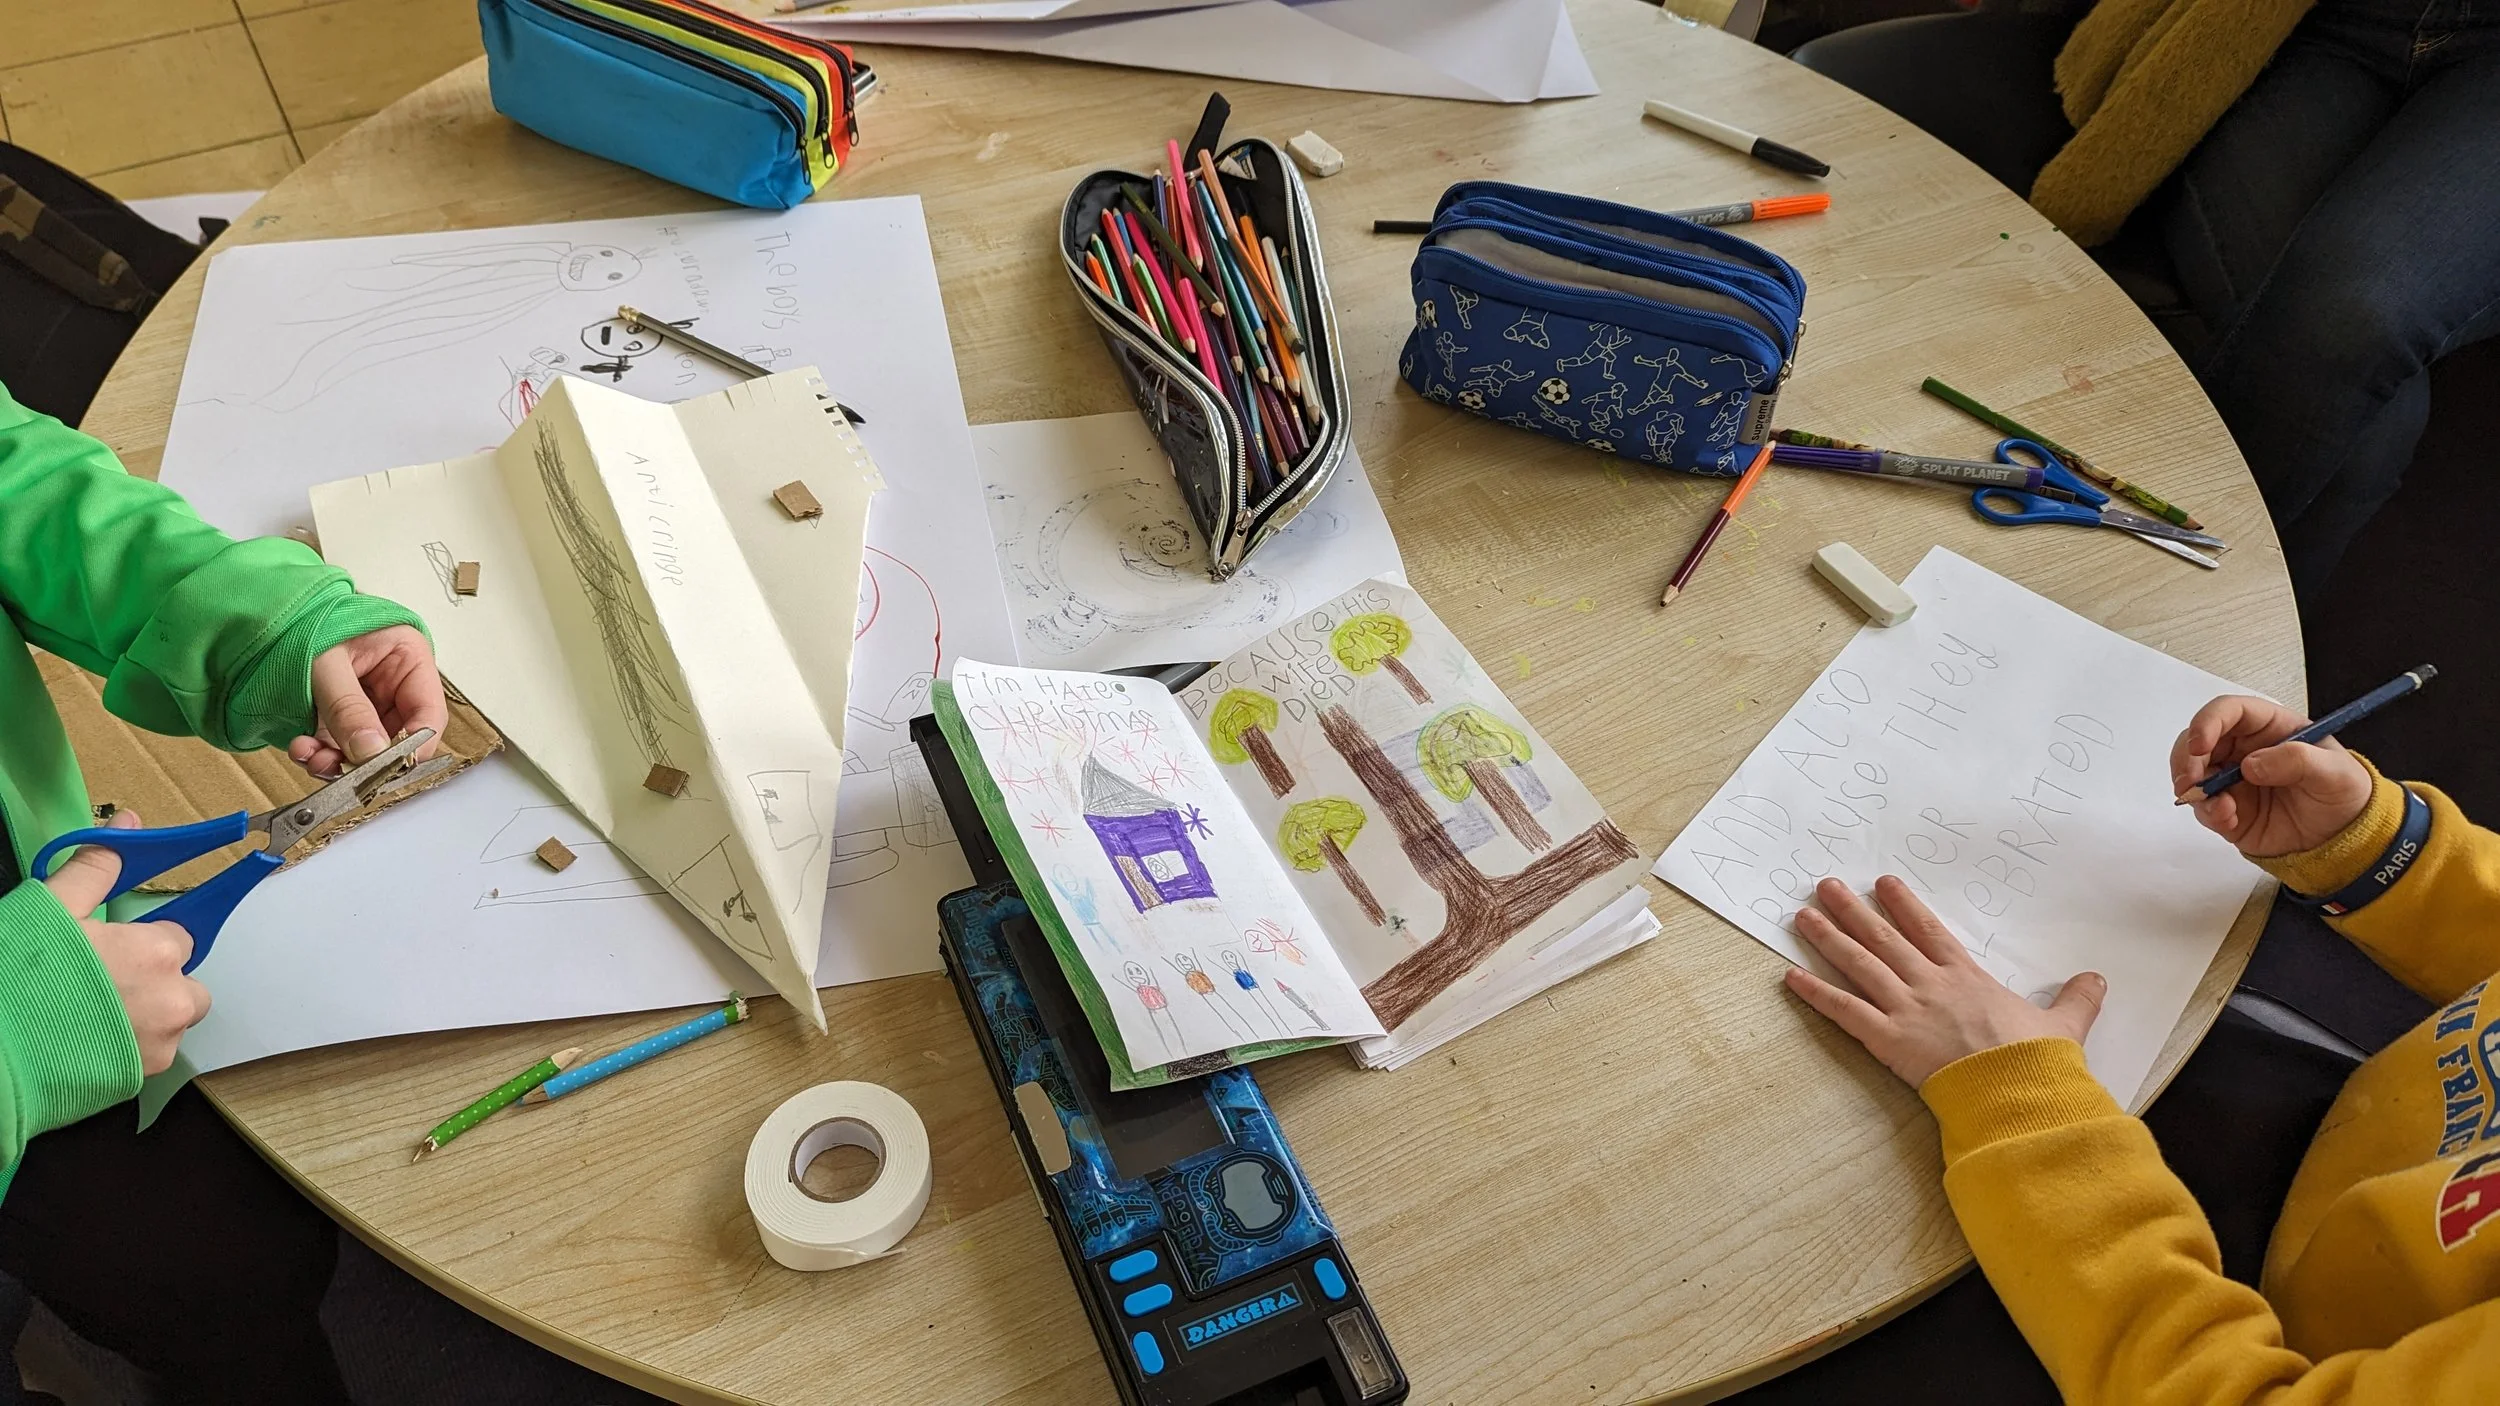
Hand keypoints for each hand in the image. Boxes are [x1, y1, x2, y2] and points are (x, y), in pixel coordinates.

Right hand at [41, 811, 211, 1076]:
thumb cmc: (17, 973)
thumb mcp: (50, 908)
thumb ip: (95, 867)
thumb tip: (127, 823)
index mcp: (159, 954)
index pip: (180, 939)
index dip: (147, 941)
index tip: (115, 948)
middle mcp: (173, 1002)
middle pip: (187, 988)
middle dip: (157, 984)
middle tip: (102, 984)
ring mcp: (157, 1048)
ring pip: (168, 1026)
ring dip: (143, 1019)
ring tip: (88, 1014)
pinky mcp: (137, 1083)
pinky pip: (145, 1058)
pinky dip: (124, 1051)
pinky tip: (82, 1042)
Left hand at [289, 625, 447, 777]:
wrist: (265, 615)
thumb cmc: (303, 621)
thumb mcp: (326, 662)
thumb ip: (348, 708)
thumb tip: (371, 753)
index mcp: (409, 659)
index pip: (428, 714)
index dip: (413, 746)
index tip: (385, 768)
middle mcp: (395, 686)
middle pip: (398, 739)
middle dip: (366, 758)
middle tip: (337, 766)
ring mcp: (369, 704)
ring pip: (367, 749)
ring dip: (338, 760)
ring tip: (310, 756)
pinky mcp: (343, 717)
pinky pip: (341, 747)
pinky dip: (322, 754)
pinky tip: (303, 749)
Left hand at [1783, 876, 2105, 1086]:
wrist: (2018, 1092)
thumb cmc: (2037, 1061)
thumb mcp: (2064, 1024)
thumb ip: (2076, 999)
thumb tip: (2098, 979)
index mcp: (1967, 978)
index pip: (1929, 931)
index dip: (1904, 905)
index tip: (1885, 883)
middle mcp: (1930, 984)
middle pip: (1883, 938)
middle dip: (1852, 909)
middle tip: (1826, 885)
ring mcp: (1906, 1008)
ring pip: (1858, 964)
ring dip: (1828, 939)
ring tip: (1802, 916)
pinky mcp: (1888, 1039)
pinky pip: (1844, 1011)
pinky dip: (1816, 994)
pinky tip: (1790, 977)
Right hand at [2170, 695, 2373, 857]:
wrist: (2343, 839)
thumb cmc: (2343, 794)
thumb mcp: (2336, 772)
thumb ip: (2298, 761)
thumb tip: (2250, 765)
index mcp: (2268, 728)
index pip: (2228, 712)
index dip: (2207, 722)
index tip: (2200, 744)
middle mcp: (2243, 750)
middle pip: (2196, 740)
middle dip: (2187, 759)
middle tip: (2191, 780)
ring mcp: (2231, 780)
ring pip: (2191, 773)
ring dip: (2194, 789)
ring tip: (2221, 808)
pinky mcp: (2226, 809)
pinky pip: (2203, 808)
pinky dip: (2208, 814)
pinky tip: (2229, 820)